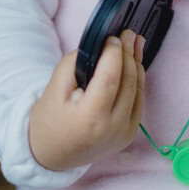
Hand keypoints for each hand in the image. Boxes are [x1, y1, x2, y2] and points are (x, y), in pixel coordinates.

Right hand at [28, 31, 144, 171]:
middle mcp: (113, 128)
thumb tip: (99, 47)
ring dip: (137, 64)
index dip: (115, 54)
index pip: (111, 79)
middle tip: (128, 33)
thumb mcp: (54, 88)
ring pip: (138, 90)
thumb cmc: (49, 120)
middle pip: (128, 82)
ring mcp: (124, 133)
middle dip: (129, 54)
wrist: (51, 156)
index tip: (113, 37)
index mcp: (91, 118)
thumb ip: (75, 64)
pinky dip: (137, 81)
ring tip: (136, 42)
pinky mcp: (129, 135)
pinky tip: (134, 64)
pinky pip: (138, 102)